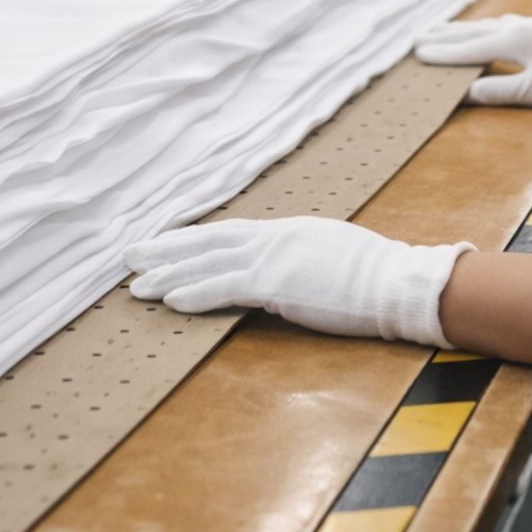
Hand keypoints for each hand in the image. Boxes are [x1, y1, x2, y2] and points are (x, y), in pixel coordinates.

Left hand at [124, 217, 474, 348]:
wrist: (401, 282)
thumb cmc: (379, 277)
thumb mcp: (333, 256)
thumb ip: (305, 258)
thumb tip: (291, 270)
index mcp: (289, 231)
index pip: (231, 233)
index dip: (194, 239)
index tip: (166, 244)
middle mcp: (276, 236)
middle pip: (209, 241)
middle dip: (167, 249)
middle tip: (130, 255)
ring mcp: (276, 257)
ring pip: (207, 263)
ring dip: (168, 274)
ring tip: (136, 285)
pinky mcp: (278, 283)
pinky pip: (226, 287)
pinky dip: (195, 293)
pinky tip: (169, 301)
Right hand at [415, 14, 531, 105]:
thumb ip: (496, 91)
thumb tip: (464, 93)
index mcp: (512, 41)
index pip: (467, 49)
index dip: (441, 54)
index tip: (417, 55)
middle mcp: (514, 27)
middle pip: (470, 32)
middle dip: (442, 36)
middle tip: (415, 37)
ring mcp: (525, 25)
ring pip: (482, 26)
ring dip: (458, 30)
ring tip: (437, 31)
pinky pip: (495, 25)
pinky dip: (478, 29)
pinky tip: (478, 31)